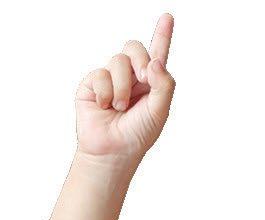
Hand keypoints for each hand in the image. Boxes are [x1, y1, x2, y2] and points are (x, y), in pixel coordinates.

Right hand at [74, 13, 174, 167]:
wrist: (112, 153)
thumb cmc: (137, 136)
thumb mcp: (159, 112)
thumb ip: (164, 85)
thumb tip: (155, 61)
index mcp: (150, 83)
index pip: (157, 54)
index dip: (162, 35)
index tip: (168, 17)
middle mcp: (131, 77)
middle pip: (134, 48)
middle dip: (139, 60)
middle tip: (142, 79)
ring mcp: (111, 78)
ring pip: (118, 60)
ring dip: (122, 87)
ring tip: (120, 108)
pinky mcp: (93, 84)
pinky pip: (100, 74)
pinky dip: (105, 93)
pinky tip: (104, 107)